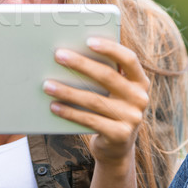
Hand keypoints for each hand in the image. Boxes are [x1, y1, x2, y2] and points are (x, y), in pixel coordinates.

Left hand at [43, 37, 149, 164]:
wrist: (116, 147)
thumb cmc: (109, 109)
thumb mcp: (113, 92)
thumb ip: (104, 74)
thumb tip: (72, 54)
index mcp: (140, 81)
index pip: (129, 59)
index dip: (110, 48)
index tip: (88, 40)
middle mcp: (140, 98)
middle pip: (107, 76)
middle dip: (80, 64)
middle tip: (58, 55)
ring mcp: (132, 118)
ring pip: (94, 100)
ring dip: (67, 91)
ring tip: (47, 84)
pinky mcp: (119, 135)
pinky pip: (89, 120)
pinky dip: (69, 112)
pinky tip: (54, 105)